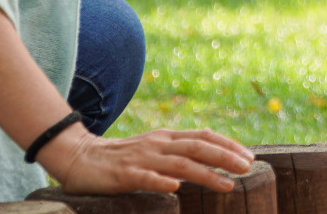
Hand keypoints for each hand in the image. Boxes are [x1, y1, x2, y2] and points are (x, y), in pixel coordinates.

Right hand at [42, 124, 254, 194]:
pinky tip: (175, 189)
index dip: (227, 145)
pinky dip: (161, 182)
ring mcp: (141, 159)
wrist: (77, 156)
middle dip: (225, 157)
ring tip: (227, 184)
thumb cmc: (119, 158)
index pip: (202, 137)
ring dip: (206, 174)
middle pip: (197, 147)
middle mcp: (157, 144)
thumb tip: (207, 162)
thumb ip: (176, 154)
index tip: (249, 156)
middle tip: (248, 168)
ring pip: (179, 164)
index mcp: (165, 138)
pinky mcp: (123, 175)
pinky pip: (145, 178)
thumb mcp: (152, 151)